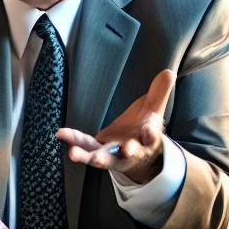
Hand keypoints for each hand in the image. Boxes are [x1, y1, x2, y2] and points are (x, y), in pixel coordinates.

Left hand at [58, 68, 174, 182]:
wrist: (139, 157)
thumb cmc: (145, 131)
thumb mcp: (154, 111)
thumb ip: (159, 93)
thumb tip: (168, 71)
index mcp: (148, 140)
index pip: (151, 136)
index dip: (150, 133)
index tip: (149, 131)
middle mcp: (131, 151)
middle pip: (128, 153)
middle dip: (125, 152)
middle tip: (123, 151)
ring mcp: (113, 155)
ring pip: (102, 157)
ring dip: (88, 157)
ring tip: (74, 154)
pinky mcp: (98, 152)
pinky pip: (85, 147)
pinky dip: (74, 142)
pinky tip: (60, 133)